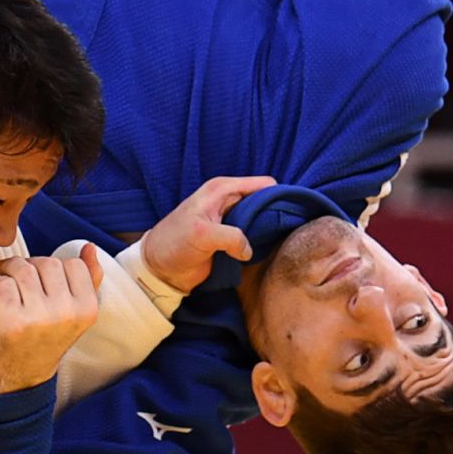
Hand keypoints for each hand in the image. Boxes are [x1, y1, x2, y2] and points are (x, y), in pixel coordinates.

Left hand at [0, 246, 101, 395]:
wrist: (24, 373)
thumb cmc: (49, 336)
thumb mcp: (76, 312)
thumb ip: (88, 279)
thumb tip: (89, 247)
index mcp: (87, 308)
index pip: (73, 264)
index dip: (54, 266)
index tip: (42, 275)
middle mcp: (67, 312)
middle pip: (48, 263)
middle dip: (31, 264)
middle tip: (21, 274)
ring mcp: (39, 317)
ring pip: (23, 269)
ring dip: (11, 268)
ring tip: (6, 275)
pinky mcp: (13, 320)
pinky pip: (4, 283)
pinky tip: (0, 292)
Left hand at [141, 175, 276, 291]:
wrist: (160, 268)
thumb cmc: (174, 244)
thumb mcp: (201, 235)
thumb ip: (231, 236)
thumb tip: (249, 249)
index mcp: (222, 189)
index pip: (264, 184)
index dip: (280, 196)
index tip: (292, 214)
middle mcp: (229, 200)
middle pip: (268, 200)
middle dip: (278, 214)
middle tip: (288, 232)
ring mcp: (232, 219)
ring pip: (264, 218)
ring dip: (270, 230)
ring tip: (280, 242)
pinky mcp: (232, 238)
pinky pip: (256, 235)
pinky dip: (262, 242)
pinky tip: (267, 250)